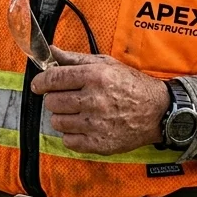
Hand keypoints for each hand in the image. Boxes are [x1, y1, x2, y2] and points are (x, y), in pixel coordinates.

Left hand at [30, 48, 169, 155]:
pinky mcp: (99, 144)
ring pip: (57, 122)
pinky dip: (72, 135)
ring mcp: (96, 124)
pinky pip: (68, 141)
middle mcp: (94, 100)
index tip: (39, 85)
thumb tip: (51, 52)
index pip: (54, 79)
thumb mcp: (106, 64)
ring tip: (78, 112)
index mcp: (95, 76)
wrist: (157, 111)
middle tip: (67, 98)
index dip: (40, 82)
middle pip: (52, 102)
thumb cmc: (131, 86)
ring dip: (63, 117)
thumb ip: (75, 58)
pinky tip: (83, 127)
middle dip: (55, 99)